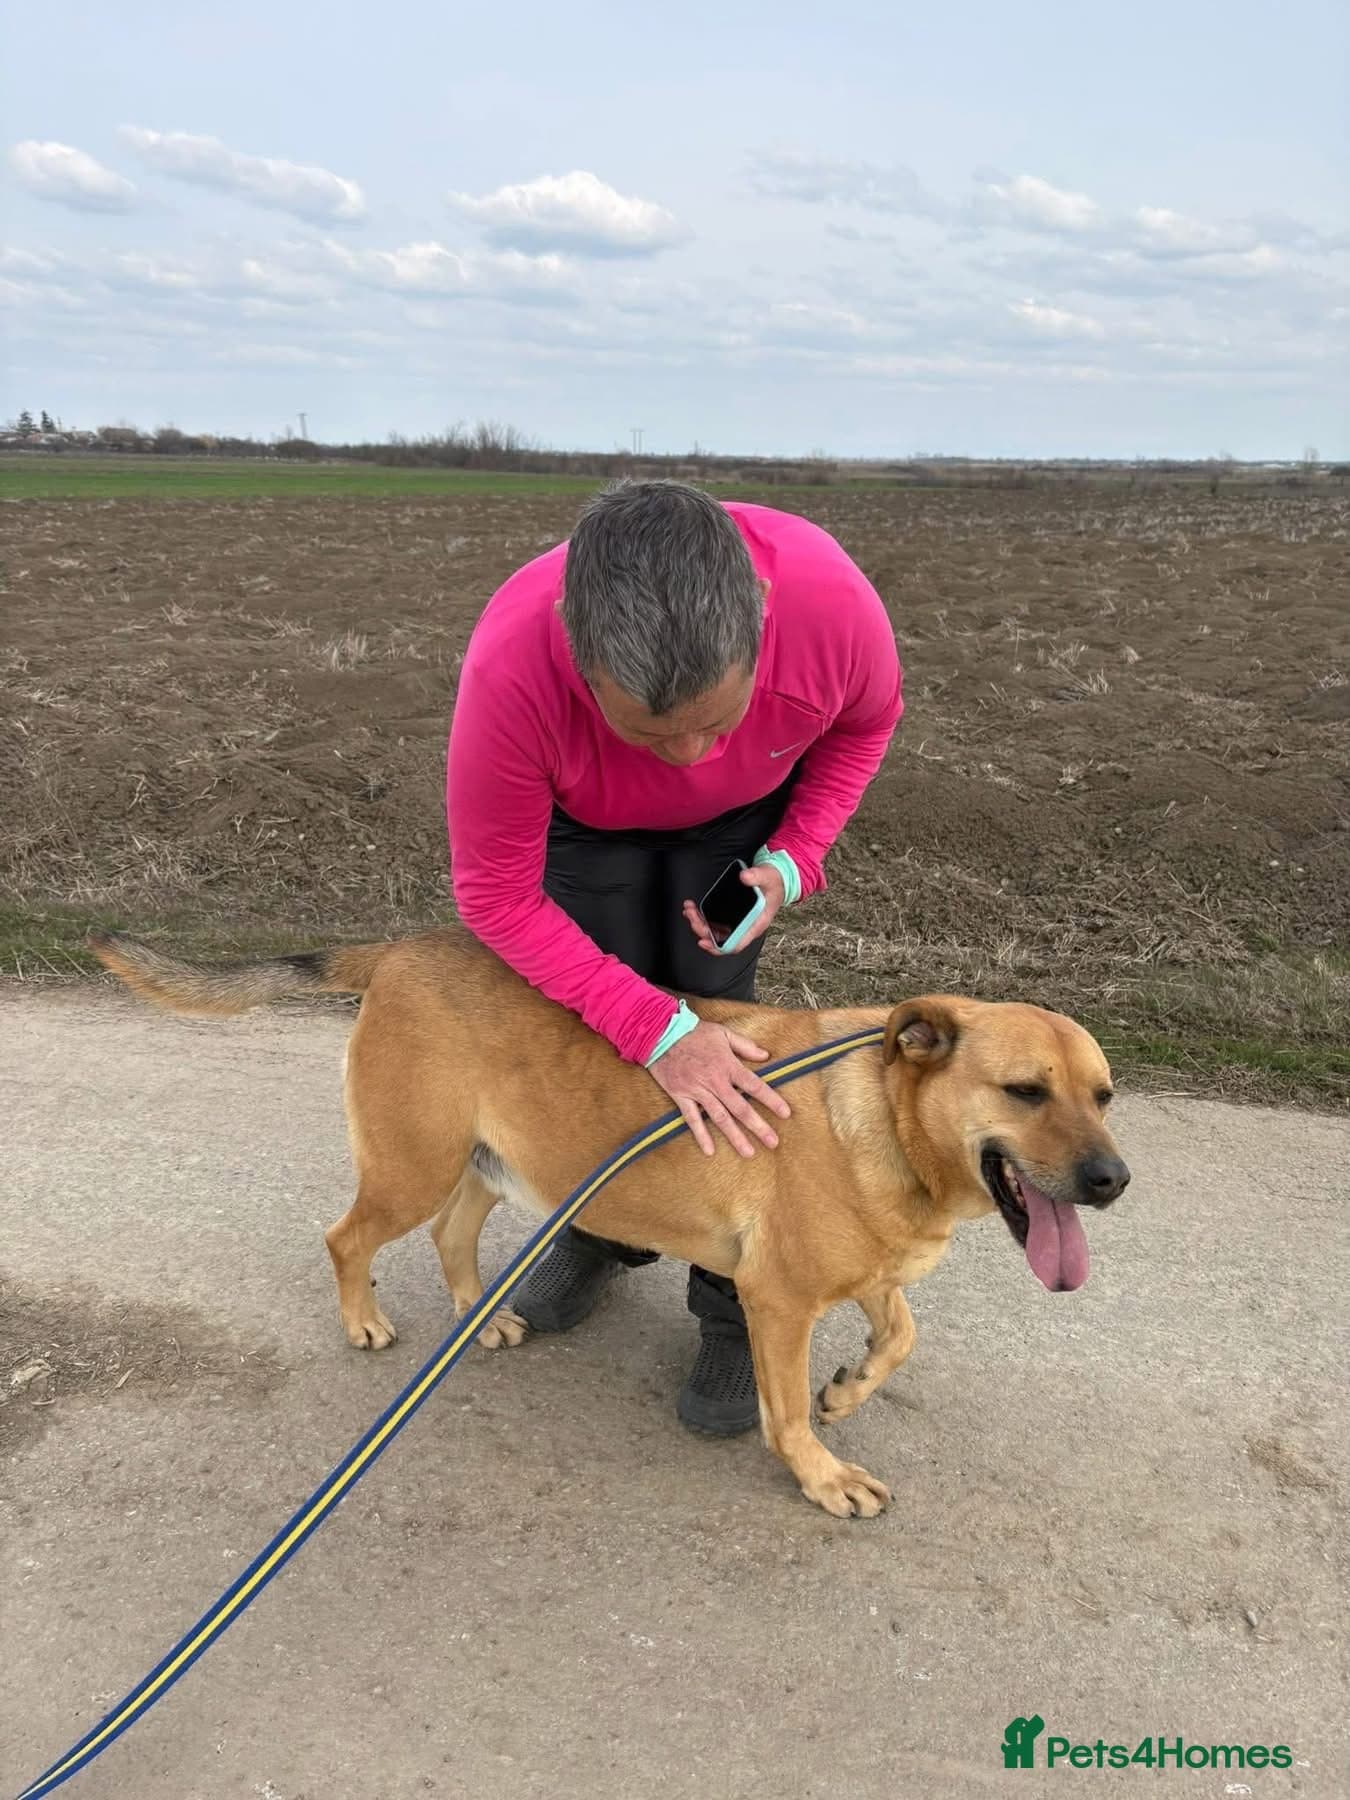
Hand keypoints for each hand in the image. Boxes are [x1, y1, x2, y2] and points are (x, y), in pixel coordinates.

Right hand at [647, 1020, 790, 1158]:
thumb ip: (745, 1045)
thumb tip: (766, 1055)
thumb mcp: (723, 1033)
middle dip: (758, 1126)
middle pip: (740, 1108)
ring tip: (749, 1152)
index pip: (754, 1085)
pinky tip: (710, 1150)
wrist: (660, 1033)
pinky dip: (701, 1135)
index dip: (771, 1100)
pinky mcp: (681, 1096)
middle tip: (773, 1143)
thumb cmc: (694, 1032)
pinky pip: (692, 1119)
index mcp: (728, 1065)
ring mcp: (697, 1090)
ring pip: (719, 1117)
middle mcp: (715, 1081)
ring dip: (735, 1136)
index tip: (786, 1113)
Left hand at [682, 864, 784, 956]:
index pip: (736, 944)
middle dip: (701, 929)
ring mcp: (737, 923)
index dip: (718, 947)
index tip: (703, 941)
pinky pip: (714, 923)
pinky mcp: (731, 916)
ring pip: (714, 932)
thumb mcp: (767, 876)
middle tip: (691, 915)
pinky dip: (702, 917)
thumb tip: (744, 877)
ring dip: (699, 923)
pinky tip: (694, 909)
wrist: (776, 879)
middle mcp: (745, 927)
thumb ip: (757, 876)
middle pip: (719, 938)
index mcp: (756, 924)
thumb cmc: (773, 882)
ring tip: (689, 910)